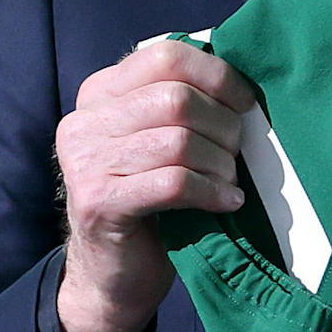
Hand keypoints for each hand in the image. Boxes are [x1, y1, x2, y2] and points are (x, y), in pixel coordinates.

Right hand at [56, 38, 254, 331]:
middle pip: (177, 98)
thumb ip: (182, 105)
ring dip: (219, 163)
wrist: (112, 276)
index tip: (246, 104)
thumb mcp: (159, 141)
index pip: (165, 56)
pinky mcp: (99, 202)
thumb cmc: (151, 203)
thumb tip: (243, 80)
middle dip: (223, 126)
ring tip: (229, 182)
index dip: (217, 75)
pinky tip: (226, 203)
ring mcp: (86, 162)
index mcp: (101, 93)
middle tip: (237, 155)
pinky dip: (211, 192)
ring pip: (178, 141)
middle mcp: (85, 121)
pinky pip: (173, 183)